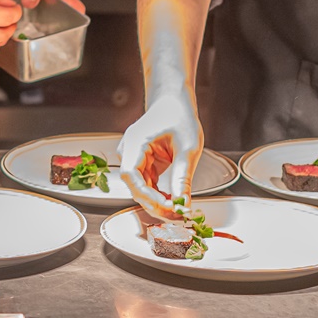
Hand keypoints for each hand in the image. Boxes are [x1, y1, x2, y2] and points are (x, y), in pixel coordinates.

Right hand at [118, 96, 202, 220]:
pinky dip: (158, 194)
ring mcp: (134, 157)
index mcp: (136, 142)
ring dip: (157, 202)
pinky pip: (146, 183)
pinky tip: (172, 201)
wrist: (173, 102)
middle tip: (177, 215)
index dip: (146, 194)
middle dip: (154, 203)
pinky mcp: (142, 162)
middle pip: (134, 185)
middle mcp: (129, 151)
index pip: (131, 174)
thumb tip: (182, 204)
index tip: (166, 205)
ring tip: (178, 211)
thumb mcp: (188, 147)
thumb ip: (183, 176)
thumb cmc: (180, 117)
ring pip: (140, 187)